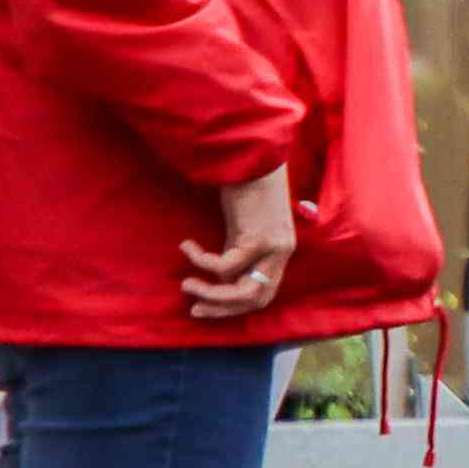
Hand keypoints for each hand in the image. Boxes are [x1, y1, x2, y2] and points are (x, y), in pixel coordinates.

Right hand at [178, 170, 293, 323]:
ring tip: (186, 283)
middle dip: (223, 308)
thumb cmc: (245, 190)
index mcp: (280, 253)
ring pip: (243, 290)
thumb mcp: (243, 230)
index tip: (206, 308)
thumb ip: (237, 254)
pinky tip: (188, 247)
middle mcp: (282, 253)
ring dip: (211, 293)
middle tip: (194, 307)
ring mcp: (273, 247)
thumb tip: (221, 281)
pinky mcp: (258, 237)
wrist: (252, 158)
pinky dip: (203, 261)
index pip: (263, 296)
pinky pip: (226, 265)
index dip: (235, 309)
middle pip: (256, 299)